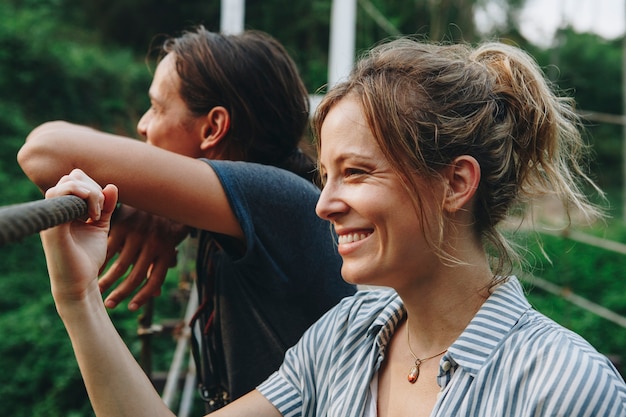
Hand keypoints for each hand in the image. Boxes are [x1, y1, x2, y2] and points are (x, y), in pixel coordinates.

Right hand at [40, 169, 117, 305]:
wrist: (80, 282)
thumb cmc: (88, 256)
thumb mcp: (101, 226)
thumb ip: (107, 206)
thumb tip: (112, 185)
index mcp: (64, 208)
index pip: (76, 178)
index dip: (94, 187)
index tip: (103, 209)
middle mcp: (56, 209)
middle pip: (73, 176)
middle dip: (93, 188)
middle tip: (100, 212)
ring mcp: (52, 215)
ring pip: (68, 182)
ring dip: (90, 194)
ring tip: (96, 215)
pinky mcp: (53, 224)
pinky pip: (61, 195)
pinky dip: (84, 199)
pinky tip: (93, 217)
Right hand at [98, 205, 190, 310]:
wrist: (164, 193)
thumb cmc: (165, 224)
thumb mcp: (168, 244)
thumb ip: (159, 267)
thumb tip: (157, 294)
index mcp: (166, 251)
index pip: (155, 280)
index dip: (143, 297)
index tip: (130, 308)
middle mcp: (153, 244)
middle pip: (136, 276)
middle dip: (121, 293)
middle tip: (108, 304)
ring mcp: (138, 234)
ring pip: (120, 264)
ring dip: (107, 280)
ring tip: (96, 290)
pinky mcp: (124, 224)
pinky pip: (109, 246)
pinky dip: (100, 260)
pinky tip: (92, 269)